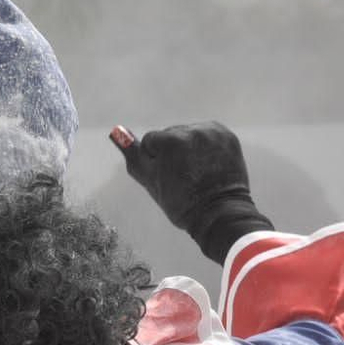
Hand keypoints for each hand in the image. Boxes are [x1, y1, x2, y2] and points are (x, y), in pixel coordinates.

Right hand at [114, 121, 270, 263]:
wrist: (219, 213)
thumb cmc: (182, 203)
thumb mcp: (151, 182)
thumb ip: (133, 156)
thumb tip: (117, 131)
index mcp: (170, 140)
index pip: (150, 141)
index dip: (155, 161)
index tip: (167, 177)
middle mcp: (191, 130)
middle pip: (170, 135)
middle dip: (173, 152)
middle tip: (183, 176)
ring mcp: (211, 132)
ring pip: (188, 134)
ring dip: (189, 148)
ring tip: (196, 171)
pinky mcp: (226, 135)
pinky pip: (207, 134)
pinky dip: (205, 146)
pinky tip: (207, 164)